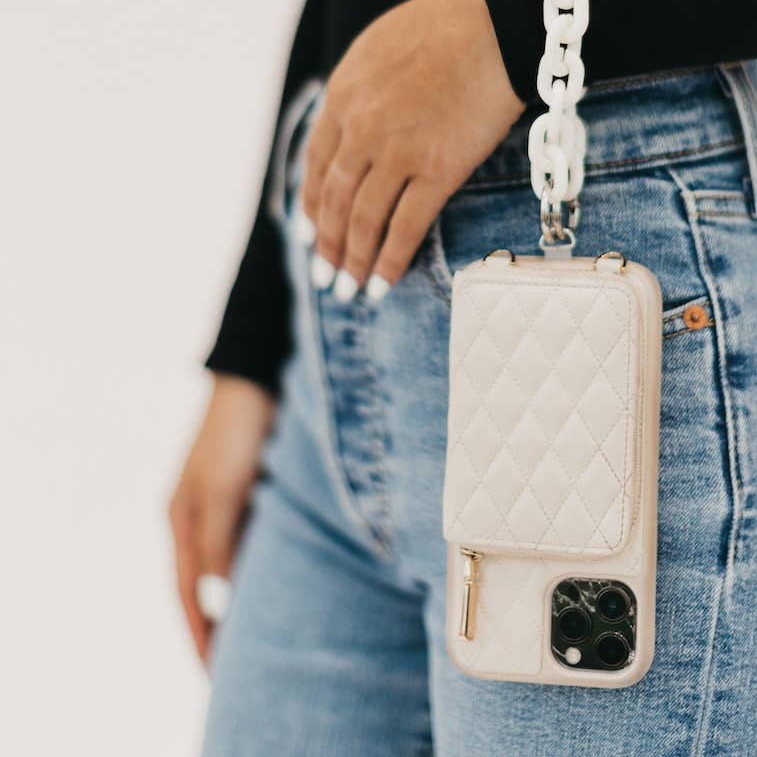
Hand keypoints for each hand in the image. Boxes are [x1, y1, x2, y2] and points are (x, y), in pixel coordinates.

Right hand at [169, 373, 274, 663]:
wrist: (258, 375)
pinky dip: (264, 565)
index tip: (214, 671)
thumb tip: (222, 592)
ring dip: (244, 597)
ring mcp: (226, 502)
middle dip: (219, 625)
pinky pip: (256, 539)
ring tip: (263, 635)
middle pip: (207, 584)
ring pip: (233, 564)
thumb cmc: (236, 431)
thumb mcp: (224, 489)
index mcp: (181, 518)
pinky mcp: (254, 488)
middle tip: (238, 667)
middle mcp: (200, 515)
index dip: (200, 632)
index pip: (188, 592)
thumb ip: (220, 541)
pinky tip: (284, 580)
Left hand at [301, 0, 525, 300]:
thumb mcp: (378, 49)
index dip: (313, 206)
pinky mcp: (439, 169)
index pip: (317, 166)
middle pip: (336, 200)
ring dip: (355, 261)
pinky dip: (392, 259)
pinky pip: (407, 226)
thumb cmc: (445, 24)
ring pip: (365, 219)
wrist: (494, 19)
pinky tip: (384, 282)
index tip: (312, 232)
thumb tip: (351, 123)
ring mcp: (398, 151)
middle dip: (329, 245)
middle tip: (327, 276)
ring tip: (351, 291)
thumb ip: (358, 91)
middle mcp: (361, 128)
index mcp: (342, 97)